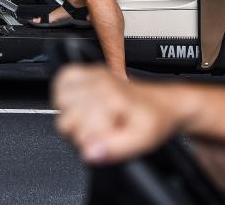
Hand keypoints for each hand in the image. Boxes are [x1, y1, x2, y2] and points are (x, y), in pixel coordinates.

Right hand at [53, 64, 176, 163]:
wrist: (164, 104)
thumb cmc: (155, 119)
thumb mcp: (142, 140)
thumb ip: (115, 148)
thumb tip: (89, 152)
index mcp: (109, 95)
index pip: (77, 129)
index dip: (89, 142)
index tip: (106, 141)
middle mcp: (99, 81)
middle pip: (65, 116)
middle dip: (79, 131)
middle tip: (100, 133)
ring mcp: (94, 75)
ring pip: (60, 98)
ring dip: (70, 113)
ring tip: (90, 120)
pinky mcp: (92, 72)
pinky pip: (64, 78)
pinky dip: (65, 92)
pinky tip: (80, 104)